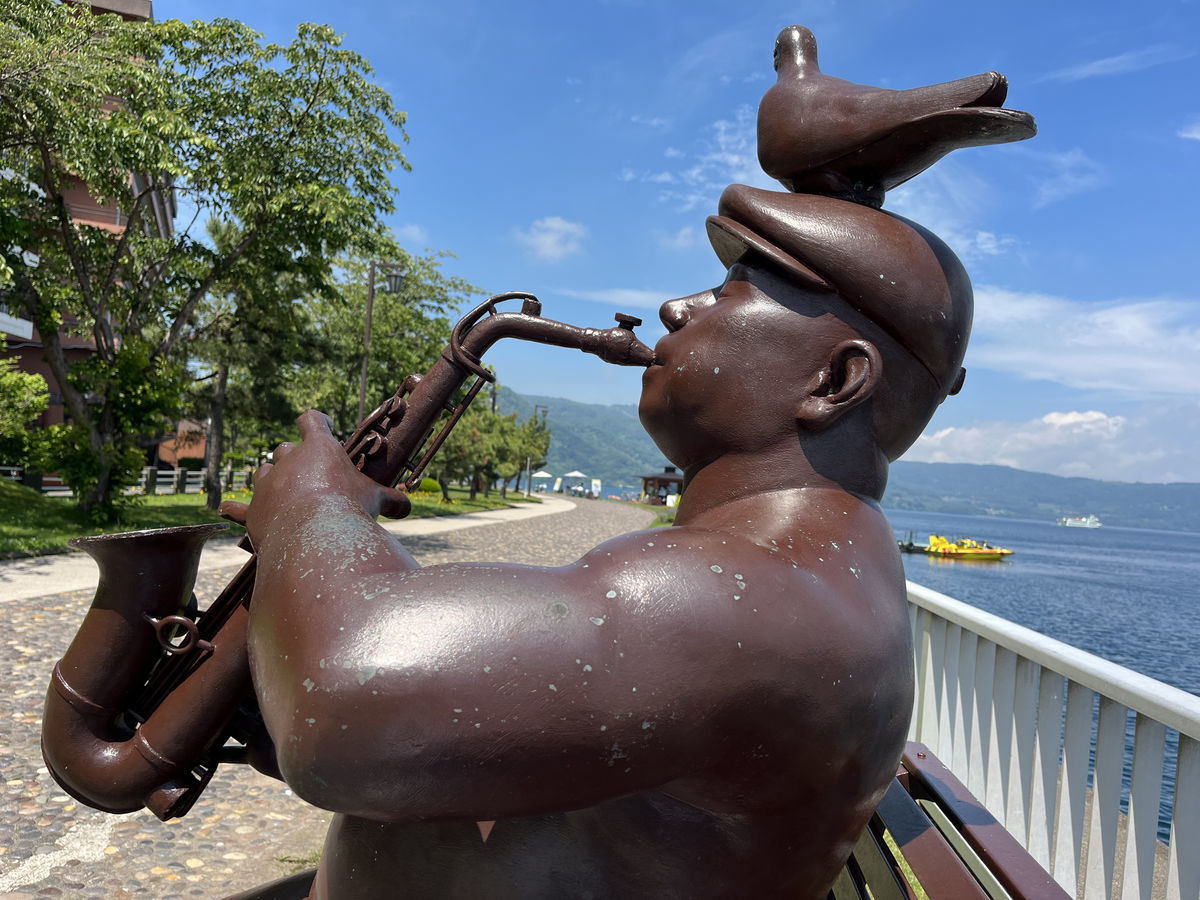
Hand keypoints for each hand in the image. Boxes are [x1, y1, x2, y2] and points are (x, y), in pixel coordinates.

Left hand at [219, 410, 410, 544]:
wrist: (315, 536)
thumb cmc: (348, 510)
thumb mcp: (376, 501)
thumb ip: (391, 501)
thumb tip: (408, 507)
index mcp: (319, 448)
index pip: (312, 421)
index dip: (316, 421)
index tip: (322, 425)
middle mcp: (289, 461)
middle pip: (285, 449)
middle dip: (295, 457)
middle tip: (310, 472)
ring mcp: (267, 484)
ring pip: (264, 472)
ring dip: (273, 479)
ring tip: (284, 492)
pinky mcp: (253, 509)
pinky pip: (238, 506)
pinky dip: (234, 507)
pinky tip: (226, 507)